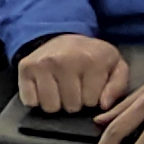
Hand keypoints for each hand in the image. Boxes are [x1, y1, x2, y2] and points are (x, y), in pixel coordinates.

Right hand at [15, 33, 131, 114]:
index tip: (90, 85)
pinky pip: (31, 102)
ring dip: (56, 103)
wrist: (61, 36)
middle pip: (71, 107)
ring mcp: (42, 64)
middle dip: (74, 101)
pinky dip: (37, 99)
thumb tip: (104, 105)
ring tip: (60, 88)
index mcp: (91, 60)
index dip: (92, 98)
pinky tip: (45, 87)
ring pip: (50, 107)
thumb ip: (118, 86)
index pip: (91, 102)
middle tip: (74, 87)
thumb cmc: (90, 55)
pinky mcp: (25, 68)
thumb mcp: (115, 65)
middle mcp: (64, 60)